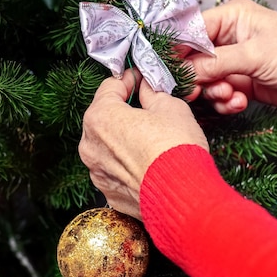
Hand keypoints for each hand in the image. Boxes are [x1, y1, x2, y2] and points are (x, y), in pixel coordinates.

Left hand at [79, 68, 208, 219]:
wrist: (185, 199)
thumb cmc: (177, 152)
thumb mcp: (171, 107)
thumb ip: (153, 93)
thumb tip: (148, 89)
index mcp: (101, 118)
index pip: (109, 86)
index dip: (128, 79)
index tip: (140, 78)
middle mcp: (91, 145)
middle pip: (105, 117)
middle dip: (124, 109)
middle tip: (148, 105)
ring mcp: (98, 172)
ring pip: (108, 145)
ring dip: (125, 137)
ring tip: (152, 136)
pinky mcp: (110, 192)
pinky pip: (115, 169)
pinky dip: (128, 162)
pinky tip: (149, 160)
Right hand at [186, 0, 276, 113]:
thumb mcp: (254, 56)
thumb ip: (215, 63)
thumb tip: (183, 70)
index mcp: (231, 17)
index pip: (190, 31)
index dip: (178, 52)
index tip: (171, 73)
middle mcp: (229, 37)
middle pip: (194, 59)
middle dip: (198, 78)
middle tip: (198, 92)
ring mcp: (235, 61)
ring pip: (206, 80)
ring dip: (214, 93)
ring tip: (231, 96)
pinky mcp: (242, 82)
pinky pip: (221, 93)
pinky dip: (227, 101)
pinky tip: (240, 103)